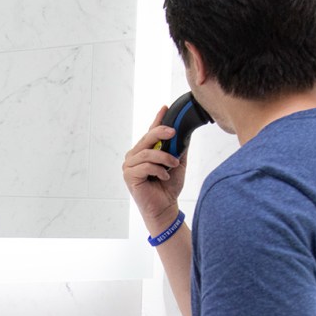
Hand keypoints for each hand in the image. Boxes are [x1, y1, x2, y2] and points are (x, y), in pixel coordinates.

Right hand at [122, 106, 188, 233]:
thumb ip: (179, 148)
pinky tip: (164, 176)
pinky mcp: (129, 176)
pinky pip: (145, 166)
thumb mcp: (177, 163)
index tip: (165, 107)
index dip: (158, 119)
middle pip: (147, 138)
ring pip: (147, 153)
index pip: (150, 132)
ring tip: (174, 165)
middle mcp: (134, 156)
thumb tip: (186, 131)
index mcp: (144, 151)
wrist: (165, 208)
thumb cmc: (169, 187)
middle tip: (174, 133)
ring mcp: (129, 166)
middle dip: (161, 133)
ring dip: (164, 158)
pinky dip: (158, 170)